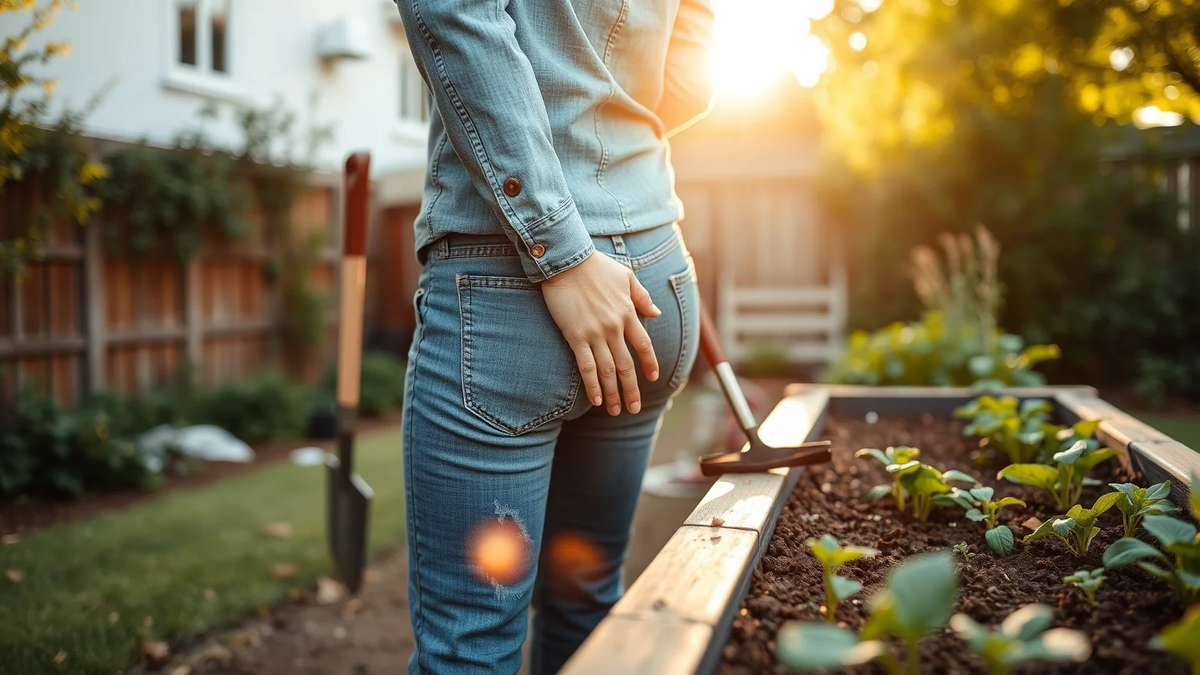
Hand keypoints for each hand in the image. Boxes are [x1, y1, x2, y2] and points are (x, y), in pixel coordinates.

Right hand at [541, 251, 660, 414]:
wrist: (567, 260)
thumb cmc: (595, 265)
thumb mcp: (626, 276)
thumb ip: (641, 297)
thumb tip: (656, 313)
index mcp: (628, 312)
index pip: (643, 345)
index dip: (649, 364)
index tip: (653, 378)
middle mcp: (614, 327)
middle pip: (627, 365)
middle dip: (632, 390)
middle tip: (634, 408)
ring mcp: (595, 333)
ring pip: (608, 371)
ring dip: (614, 393)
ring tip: (617, 411)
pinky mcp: (575, 336)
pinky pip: (587, 366)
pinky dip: (592, 385)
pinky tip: (596, 401)